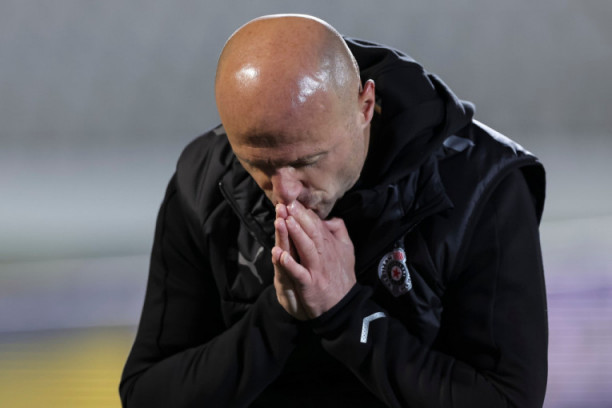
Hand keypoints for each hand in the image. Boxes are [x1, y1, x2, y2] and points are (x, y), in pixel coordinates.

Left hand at [275, 201, 355, 318]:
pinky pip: (299, 273)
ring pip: (306, 248)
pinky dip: (290, 264)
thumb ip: (339, 231)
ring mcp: (317, 269)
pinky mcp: (310, 285)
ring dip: (295, 235)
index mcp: (329, 245)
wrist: (344, 305)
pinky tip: (281, 255)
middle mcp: (323, 255)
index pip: (316, 224)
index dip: (305, 212)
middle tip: (287, 203)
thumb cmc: (342, 276)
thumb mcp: (347, 250)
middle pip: (312, 233)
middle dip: (299, 217)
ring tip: (285, 221)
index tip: (293, 199)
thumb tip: (329, 218)